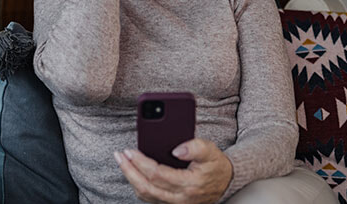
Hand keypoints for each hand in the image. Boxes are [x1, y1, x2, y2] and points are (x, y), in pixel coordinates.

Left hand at [114, 139, 232, 203]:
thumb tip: (177, 149)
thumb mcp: (210, 150)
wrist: (226, 182)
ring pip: (145, 195)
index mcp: (189, 184)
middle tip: (119, 156)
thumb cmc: (216, 165)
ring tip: (123, 162)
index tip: (130, 151)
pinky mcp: (172, 203)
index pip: (157, 174)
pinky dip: (138, 185)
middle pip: (146, 186)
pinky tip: (133, 173)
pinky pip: (149, 197)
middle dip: (129, 170)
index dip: (141, 162)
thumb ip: (195, 147)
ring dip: (131, 178)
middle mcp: (180, 198)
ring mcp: (175, 203)